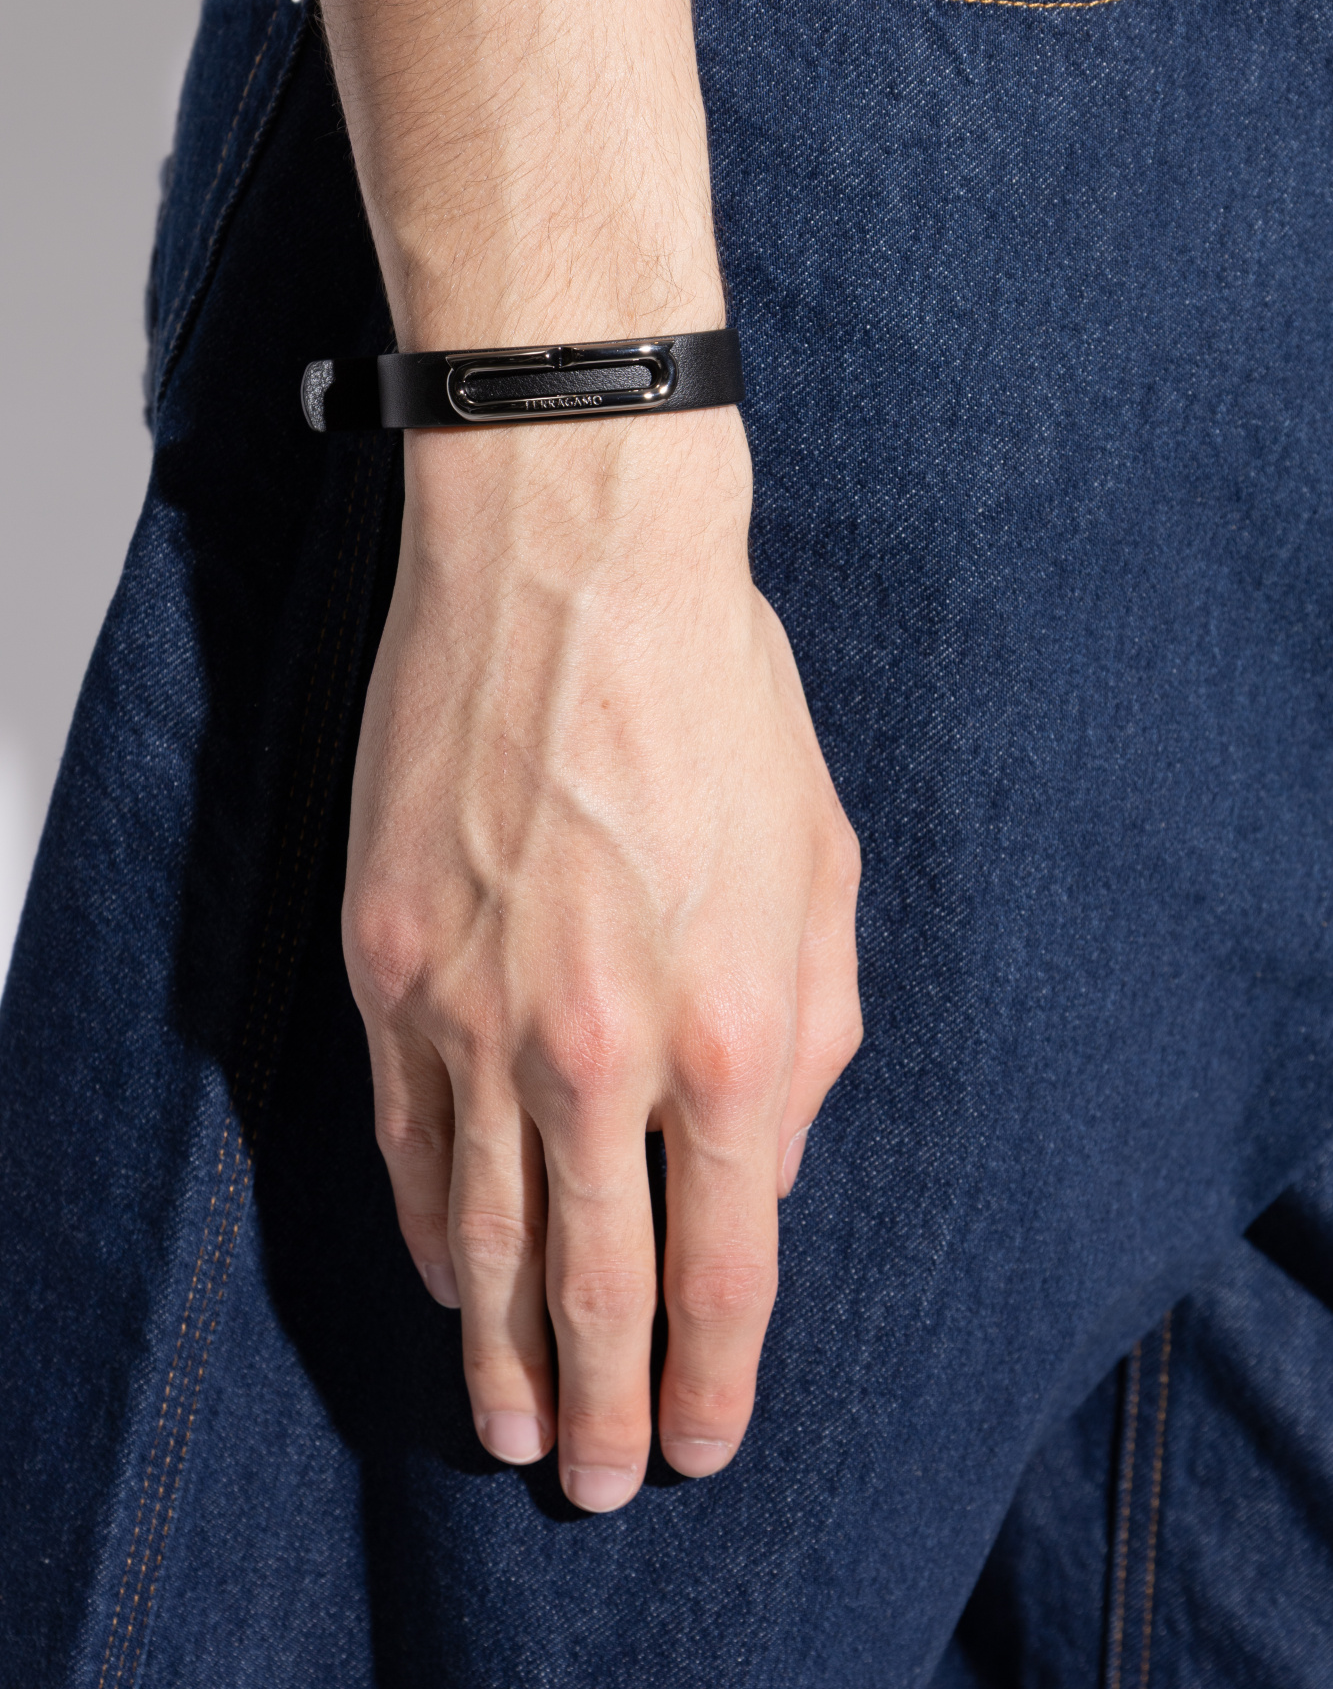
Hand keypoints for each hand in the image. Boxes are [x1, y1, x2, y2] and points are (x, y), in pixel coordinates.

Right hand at [343, 407, 861, 1508]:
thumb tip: (762, 1167)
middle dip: (608, 1404)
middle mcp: (591, 1049)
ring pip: (477, 1231)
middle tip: (605, 1483)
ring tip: (516, 1428)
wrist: (572, 565)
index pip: (725, 1266)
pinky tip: (445, 1276)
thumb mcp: (824, 870)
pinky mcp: (386, 961)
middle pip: (594, 1282)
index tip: (707, 1442)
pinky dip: (422, 1224)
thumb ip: (807, 1044)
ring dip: (500, 1348)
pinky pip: (399, 1134)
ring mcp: (470, 1012)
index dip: (716, 1376)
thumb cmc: (720, 700)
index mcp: (727, 1031)